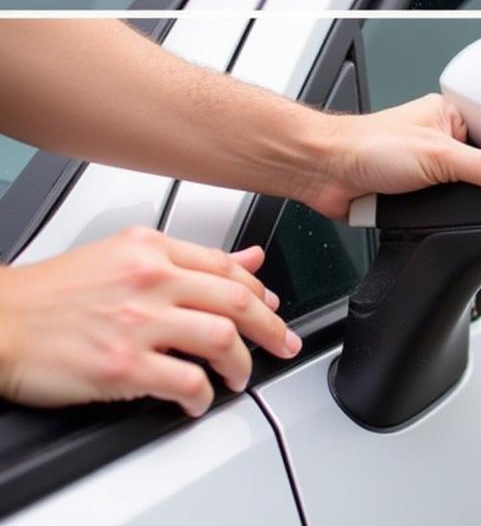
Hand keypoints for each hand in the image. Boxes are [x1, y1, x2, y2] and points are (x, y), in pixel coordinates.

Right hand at [0, 227, 300, 416]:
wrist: (1, 321)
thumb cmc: (55, 292)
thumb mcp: (126, 254)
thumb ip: (189, 259)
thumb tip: (246, 260)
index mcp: (153, 248)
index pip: (227, 267)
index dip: (259, 291)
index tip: (271, 307)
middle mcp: (151, 279)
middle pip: (237, 301)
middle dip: (271, 327)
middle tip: (283, 343)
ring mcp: (139, 323)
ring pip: (222, 340)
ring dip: (242, 364)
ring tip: (241, 375)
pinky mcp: (123, 366)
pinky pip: (186, 382)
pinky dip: (203, 396)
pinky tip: (200, 400)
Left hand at [302, 94, 480, 219]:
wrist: (323, 171)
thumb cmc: (367, 145)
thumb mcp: (441, 156)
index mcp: (452, 116)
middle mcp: (441, 140)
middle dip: (477, 187)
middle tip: (467, 186)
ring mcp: (427, 170)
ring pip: (461, 198)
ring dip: (450, 204)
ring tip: (436, 195)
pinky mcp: (414, 198)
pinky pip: (439, 215)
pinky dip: (434, 220)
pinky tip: (428, 212)